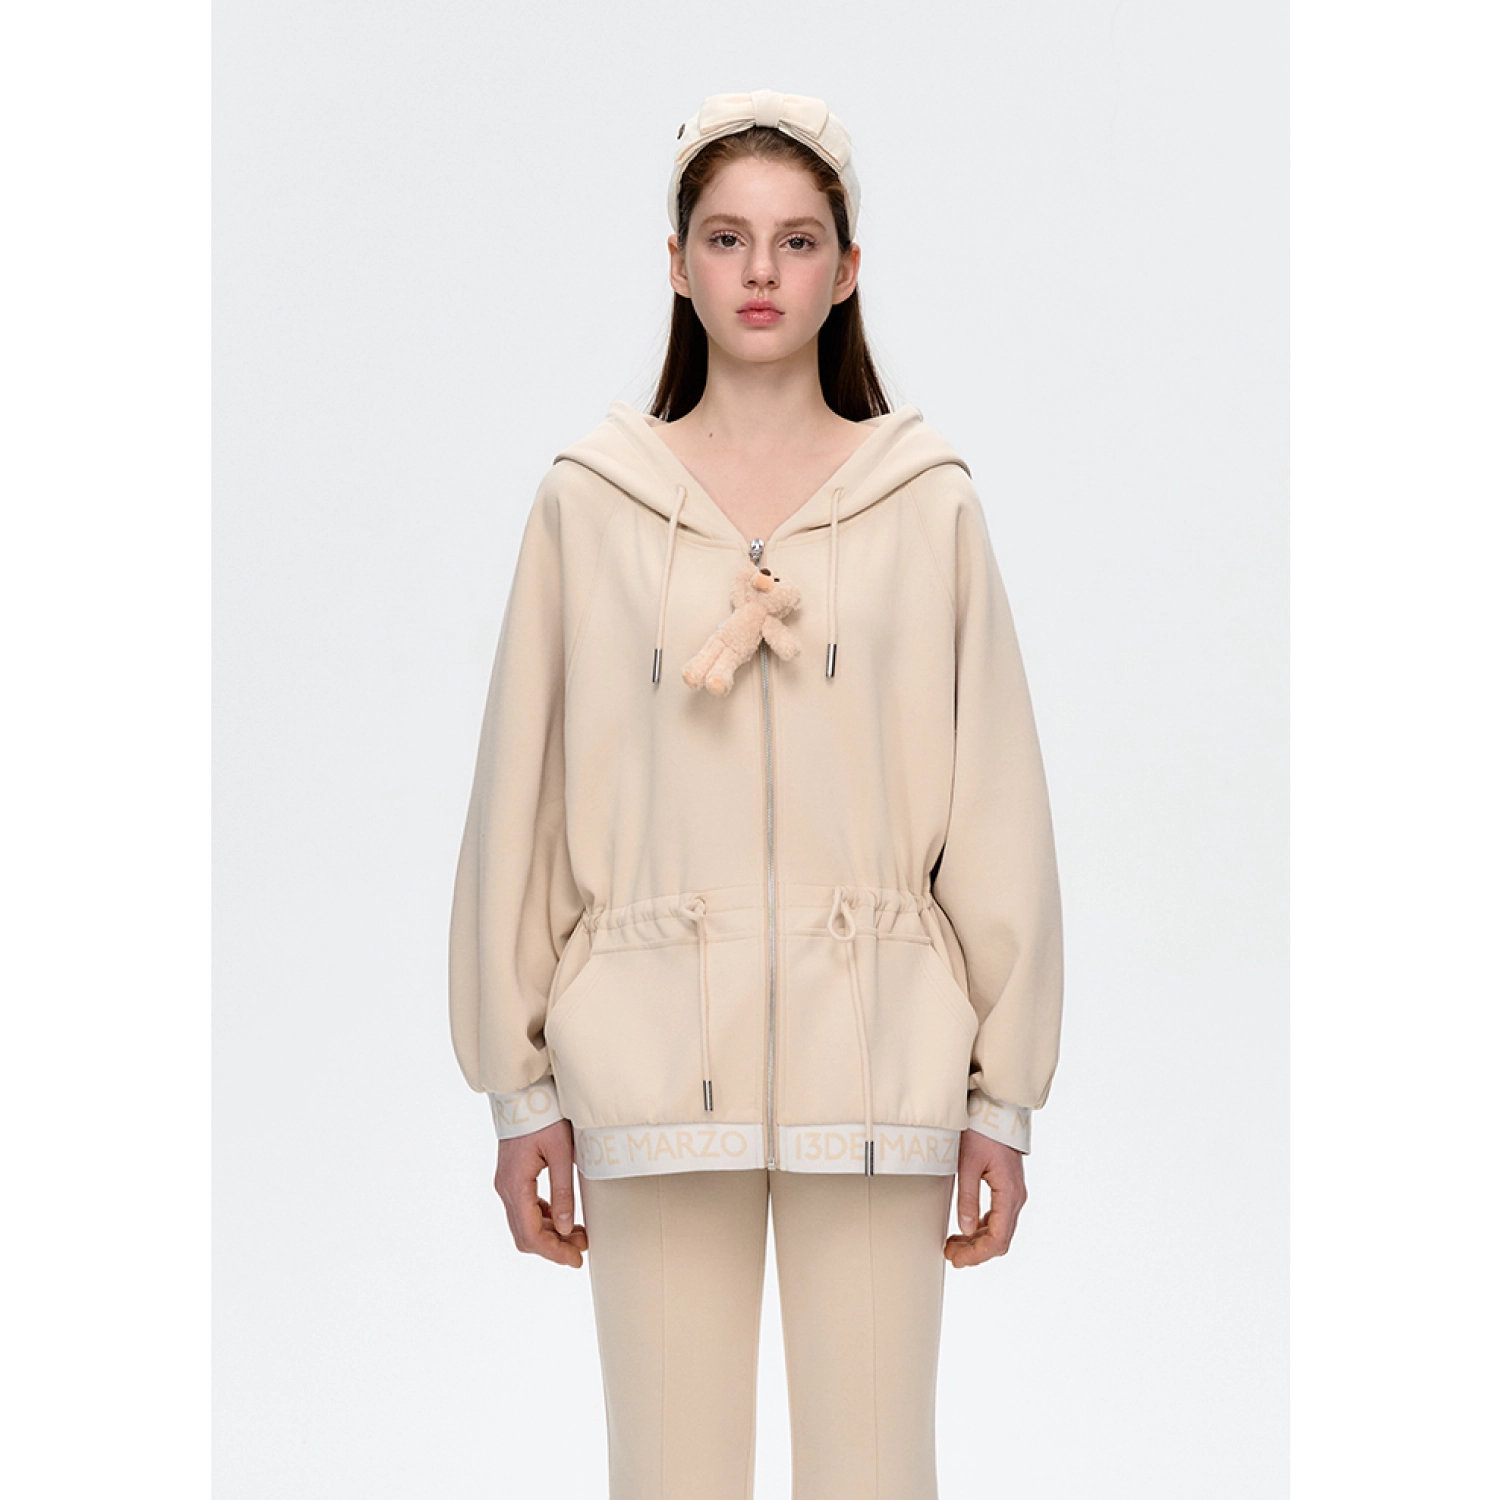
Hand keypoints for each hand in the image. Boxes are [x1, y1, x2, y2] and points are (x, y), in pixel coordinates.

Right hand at [494, 1118, 588, 1267]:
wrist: (525, 1093)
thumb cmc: (544, 1116)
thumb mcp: (560, 1153)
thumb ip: (563, 1192)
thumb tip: (566, 1228)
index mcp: (515, 1185)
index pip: (531, 1234)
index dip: (554, 1252)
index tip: (576, 1259)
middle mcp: (505, 1188)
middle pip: (525, 1234)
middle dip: (553, 1247)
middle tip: (581, 1250)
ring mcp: (506, 1183)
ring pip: (524, 1224)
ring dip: (550, 1234)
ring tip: (579, 1235)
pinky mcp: (512, 1178)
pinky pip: (525, 1209)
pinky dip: (544, 1219)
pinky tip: (564, 1218)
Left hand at [943, 1129, 1026, 1267]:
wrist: (995, 1110)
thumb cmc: (982, 1132)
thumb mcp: (967, 1164)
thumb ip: (967, 1198)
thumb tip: (964, 1229)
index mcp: (1009, 1193)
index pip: (998, 1238)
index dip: (977, 1254)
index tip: (956, 1259)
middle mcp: (1016, 1197)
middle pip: (1000, 1238)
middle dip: (975, 1251)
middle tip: (950, 1254)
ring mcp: (1013, 1193)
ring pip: (999, 1230)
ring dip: (977, 1241)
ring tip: (953, 1244)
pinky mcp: (1007, 1188)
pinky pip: (998, 1217)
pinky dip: (982, 1228)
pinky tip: (964, 1230)